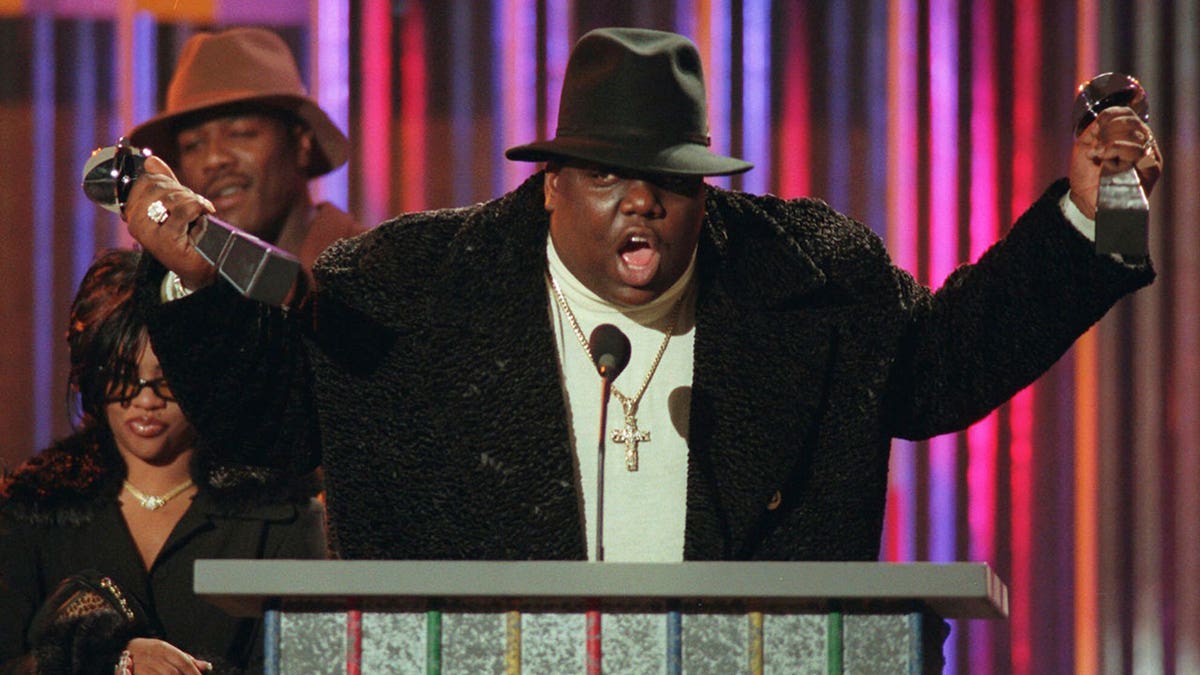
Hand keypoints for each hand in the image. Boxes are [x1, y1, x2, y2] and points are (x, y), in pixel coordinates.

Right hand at [123, 156, 218, 290]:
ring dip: (193, 202)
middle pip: (158, 187)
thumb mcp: (175, 205)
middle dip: (182, 192)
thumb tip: (151, 160)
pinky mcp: (165, 240)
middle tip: (195, 206)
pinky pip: (184, 211)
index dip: (168, 182)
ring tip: (200, 215)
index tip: (182, 194)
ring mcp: (148, 233)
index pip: (146, 181)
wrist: (201, 266)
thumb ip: (163, 183)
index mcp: (132, 213)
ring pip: (172, 198)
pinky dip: (199, 210)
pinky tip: (204, 218)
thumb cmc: (188, 236)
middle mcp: (134, 223)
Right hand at [123, 637, 212, 672]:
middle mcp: (154, 657)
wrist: (122, 649)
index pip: (184, 662)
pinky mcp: (138, 674)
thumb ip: (187, 659)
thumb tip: (206, 666)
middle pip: (174, 672)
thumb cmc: (150, 651)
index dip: (194, 672)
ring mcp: (144, 667)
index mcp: (164, 649)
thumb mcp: (168, 650)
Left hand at [1069, 105, 1162, 218]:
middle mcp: (1143, 145)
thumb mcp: (1086, 145)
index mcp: (1130, 137)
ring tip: (1098, 153)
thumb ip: (1095, 128)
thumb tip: (1104, 115)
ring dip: (1111, 140)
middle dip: (1110, 129)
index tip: (1097, 125)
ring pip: (1136, 135)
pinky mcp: (1150, 171)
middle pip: (1133, 123)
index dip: (1113, 114)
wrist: (1083, 199)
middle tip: (1097, 144)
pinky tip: (1103, 157)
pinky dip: (1117, 149)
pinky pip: (1138, 151)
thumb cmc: (1086, 174)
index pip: (1129, 114)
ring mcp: (1149, 158)